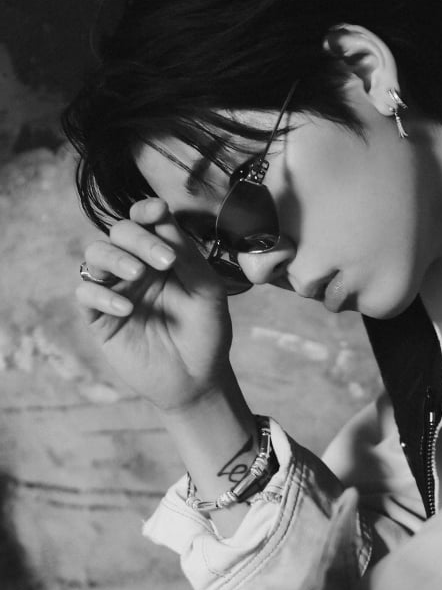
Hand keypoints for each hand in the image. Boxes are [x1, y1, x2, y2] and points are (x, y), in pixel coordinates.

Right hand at [76, 198, 235, 412]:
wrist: (198, 379)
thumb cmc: (207, 333)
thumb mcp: (207, 292)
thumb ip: (188, 256)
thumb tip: (163, 219)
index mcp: (162, 256)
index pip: (146, 221)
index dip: (147, 210)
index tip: (158, 211)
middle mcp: (136, 267)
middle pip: (120, 232)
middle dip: (139, 238)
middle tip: (165, 260)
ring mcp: (116, 290)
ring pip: (95, 254)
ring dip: (114, 258)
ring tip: (138, 275)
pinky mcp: (100, 317)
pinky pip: (86, 294)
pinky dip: (102, 295)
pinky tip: (127, 309)